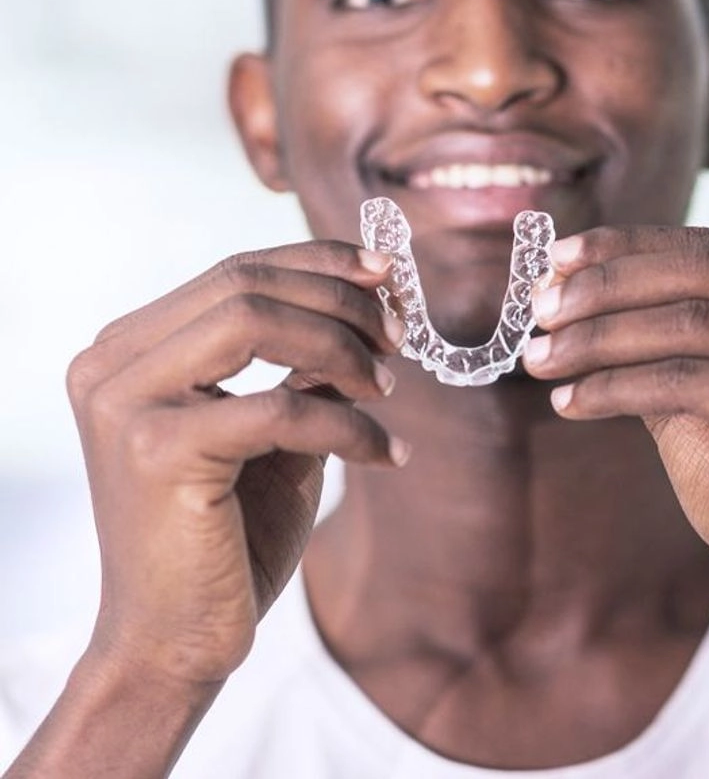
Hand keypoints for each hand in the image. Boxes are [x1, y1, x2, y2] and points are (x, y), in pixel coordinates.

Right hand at [65, 240, 405, 691]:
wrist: (174, 645)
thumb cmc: (227, 536)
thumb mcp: (274, 430)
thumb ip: (302, 365)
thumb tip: (372, 300)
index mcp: (130, 349)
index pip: (234, 271)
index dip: (317, 261)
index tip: (386, 274)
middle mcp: (112, 364)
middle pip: (245, 283)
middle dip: (339, 301)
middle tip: (397, 339)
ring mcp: (125, 404)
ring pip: (254, 320)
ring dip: (341, 347)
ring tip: (385, 389)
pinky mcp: (156, 451)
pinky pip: (278, 406)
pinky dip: (348, 424)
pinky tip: (386, 453)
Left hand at [525, 225, 708, 647]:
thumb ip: (660, 337)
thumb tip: (569, 286)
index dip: (626, 248)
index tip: (556, 258)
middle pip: (696, 271)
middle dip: (603, 285)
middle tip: (538, 306)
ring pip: (683, 323)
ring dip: (594, 338)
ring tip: (538, 357)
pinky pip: (681, 379)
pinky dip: (613, 387)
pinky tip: (569, 401)